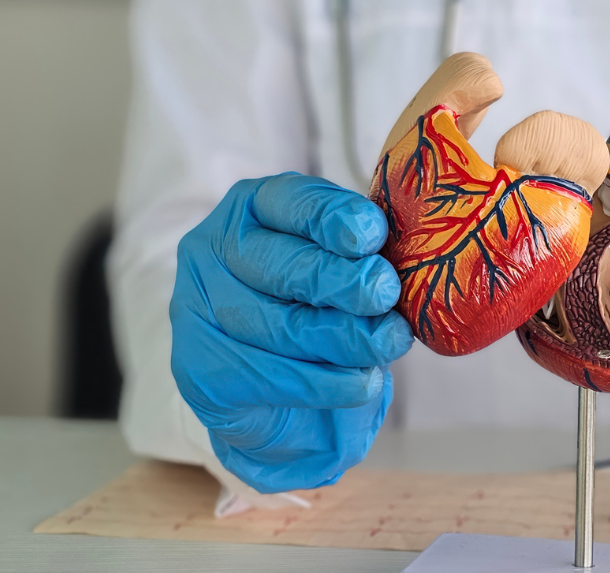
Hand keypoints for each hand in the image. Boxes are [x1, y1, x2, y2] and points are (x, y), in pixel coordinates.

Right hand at [171, 173, 412, 492]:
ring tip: (390, 342)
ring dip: (351, 339)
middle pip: (287, 266)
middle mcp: (212, 250)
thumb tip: (410, 253)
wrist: (284, 407)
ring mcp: (199, 311)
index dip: (334, 219)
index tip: (373, 237)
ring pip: (286, 327)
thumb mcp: (343, 267)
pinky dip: (333, 383)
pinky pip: (279, 377)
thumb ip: (362, 254)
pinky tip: (364, 382)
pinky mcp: (204, 373)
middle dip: (347, 283)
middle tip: (386, 294)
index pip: (293, 201)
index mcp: (252, 208)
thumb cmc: (321, 314)